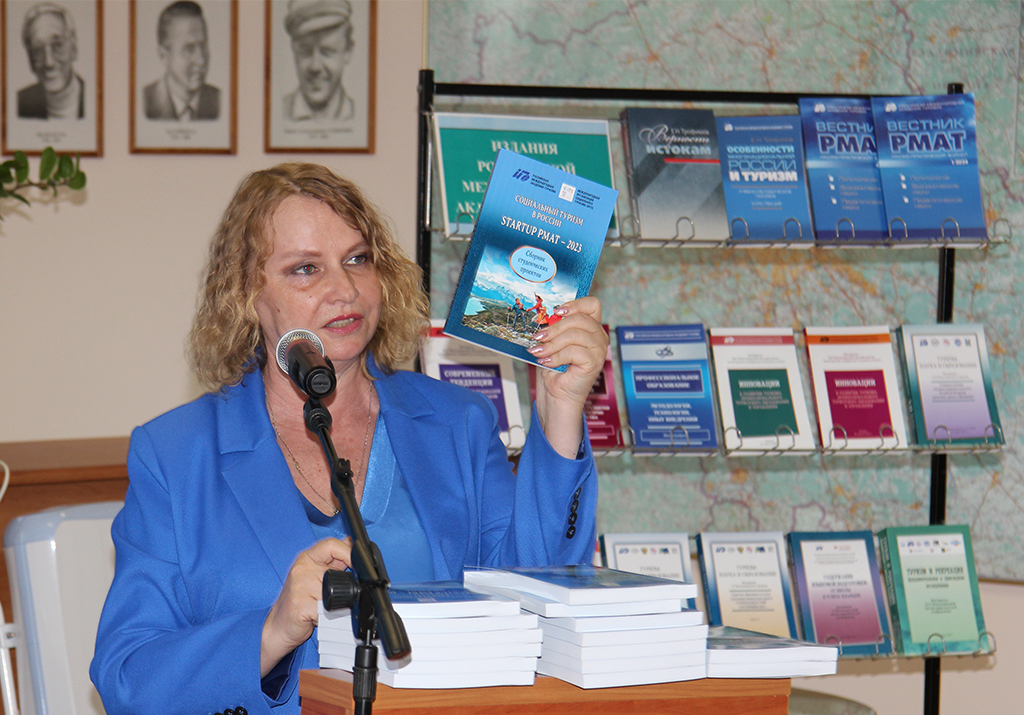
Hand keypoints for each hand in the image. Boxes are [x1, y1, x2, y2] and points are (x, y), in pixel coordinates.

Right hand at [261, 537, 351, 676]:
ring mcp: (300, 586)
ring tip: (323, 608)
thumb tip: (350, 543)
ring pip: (333, 592)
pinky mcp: (301, 604)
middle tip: (335, 597)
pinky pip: (326, 609)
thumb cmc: (299, 602)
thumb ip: (334, 562)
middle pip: (336, 571)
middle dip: (341, 587)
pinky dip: (326, 616)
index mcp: (307, 559)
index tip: (358, 563)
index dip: (348, 552)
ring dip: (334, 605)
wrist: (279, 627)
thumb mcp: (316, 576)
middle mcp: (301, 569)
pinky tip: (317, 617)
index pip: (331, 544)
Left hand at [528, 296, 607, 457]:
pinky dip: (556, 356)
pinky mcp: (594, 363)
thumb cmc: (554, 369)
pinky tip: (547, 362)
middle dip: (555, 327)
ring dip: (553, 343)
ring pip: (575, 335)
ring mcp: (599, 350)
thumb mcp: (552, 341)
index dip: (575, 304)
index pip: (592, 305)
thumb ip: (553, 327)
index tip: (556, 312)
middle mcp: (598, 337)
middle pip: (580, 319)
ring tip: (539, 352)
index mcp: (591, 327)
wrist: (555, 395)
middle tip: (539, 337)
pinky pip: (573, 351)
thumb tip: (544, 316)